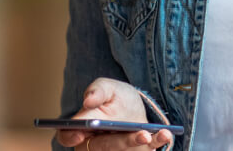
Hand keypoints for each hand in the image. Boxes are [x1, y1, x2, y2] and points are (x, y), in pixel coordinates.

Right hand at [55, 78, 175, 149]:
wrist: (136, 107)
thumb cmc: (115, 98)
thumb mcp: (108, 87)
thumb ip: (97, 91)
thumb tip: (88, 100)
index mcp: (80, 128)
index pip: (67, 137)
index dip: (70, 137)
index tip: (79, 135)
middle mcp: (94, 145)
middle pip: (101, 148)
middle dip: (120, 143)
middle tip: (140, 135)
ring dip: (137, 144)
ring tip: (149, 134)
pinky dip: (156, 143)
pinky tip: (164, 134)